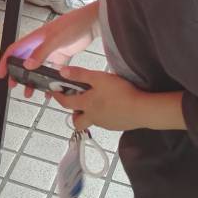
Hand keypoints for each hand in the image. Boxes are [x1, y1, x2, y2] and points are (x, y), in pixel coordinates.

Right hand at [0, 3, 98, 95]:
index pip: (14, 50)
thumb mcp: (55, 39)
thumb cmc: (73, 24)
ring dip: (32, 79)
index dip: (6, 61)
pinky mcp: (61, 56)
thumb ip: (41, 52)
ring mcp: (50, 51)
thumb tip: (27, 65)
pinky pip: (52, 70)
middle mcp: (40, 45)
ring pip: (36, 68)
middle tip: (14, 85)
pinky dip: (49, 80)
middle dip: (17, 74)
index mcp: (35, 38)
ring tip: (30, 92)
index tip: (2, 74)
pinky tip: (50, 89)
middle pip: (23, 61)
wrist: (92, 23)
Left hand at [52, 66, 183, 132]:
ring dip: (90, 113)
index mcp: (86, 105)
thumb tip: (62, 72)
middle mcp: (93, 117)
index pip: (66, 103)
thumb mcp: (99, 78)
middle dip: (74, 113)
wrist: (142, 110)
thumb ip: (80, 75)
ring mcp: (105, 124)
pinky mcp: (117, 126)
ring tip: (98, 101)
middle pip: (77, 121)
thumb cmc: (120, 93)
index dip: (58, 96)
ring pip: (91, 121)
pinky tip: (113, 105)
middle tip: (79, 102)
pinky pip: (105, 122)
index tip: (54, 92)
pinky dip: (104, 115)